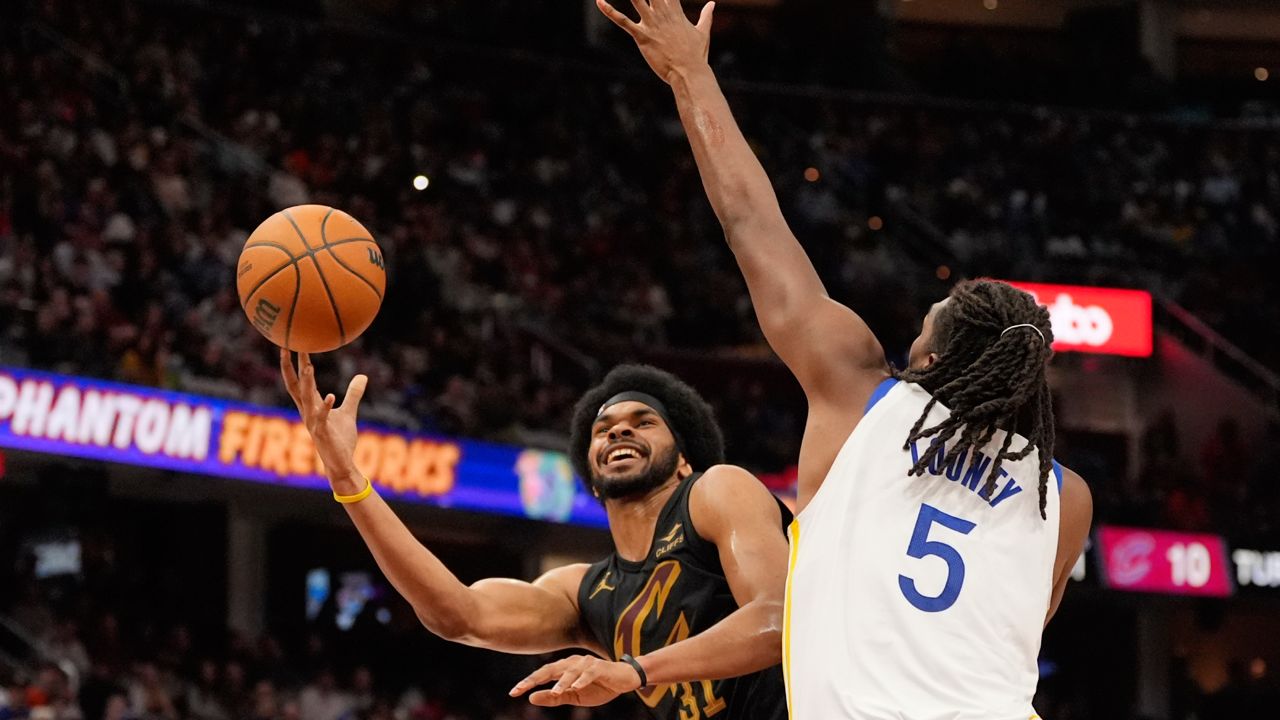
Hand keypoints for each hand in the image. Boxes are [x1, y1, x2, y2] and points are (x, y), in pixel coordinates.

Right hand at [280, 349, 366, 489]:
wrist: (340, 463)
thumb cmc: (341, 439)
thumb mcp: (348, 412)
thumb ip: (353, 394)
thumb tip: (362, 376)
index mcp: (310, 406)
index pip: (298, 381)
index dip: (294, 363)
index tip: (291, 343)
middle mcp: (307, 411)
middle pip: (294, 385)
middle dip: (289, 366)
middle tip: (287, 345)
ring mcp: (313, 422)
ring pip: (305, 398)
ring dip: (307, 382)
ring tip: (308, 366)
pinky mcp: (322, 433)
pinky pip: (322, 417)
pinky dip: (325, 406)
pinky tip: (330, 395)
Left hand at [509, 655, 643, 707]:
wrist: (624, 680)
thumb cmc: (598, 686)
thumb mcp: (574, 696)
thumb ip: (554, 697)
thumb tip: (531, 698)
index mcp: (564, 669)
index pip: (543, 674)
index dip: (528, 682)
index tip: (513, 692)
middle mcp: (572, 663)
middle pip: (550, 669)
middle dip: (535, 679)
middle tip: (521, 689)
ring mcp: (586, 664)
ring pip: (570, 671)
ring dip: (561, 682)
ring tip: (553, 693)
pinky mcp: (600, 668)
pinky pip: (590, 673)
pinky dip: (582, 680)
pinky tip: (576, 687)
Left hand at [597, 0, 714, 84]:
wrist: (690, 73)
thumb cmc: (696, 55)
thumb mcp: (703, 32)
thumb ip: (706, 16)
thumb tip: (712, 3)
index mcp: (675, 11)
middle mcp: (663, 13)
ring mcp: (652, 24)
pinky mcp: (642, 36)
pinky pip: (623, 21)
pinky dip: (610, 11)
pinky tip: (600, 2)